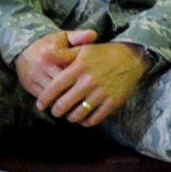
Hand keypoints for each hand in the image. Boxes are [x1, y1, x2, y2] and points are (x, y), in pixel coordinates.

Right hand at [14, 28, 97, 99]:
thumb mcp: (64, 37)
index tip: (92, 83)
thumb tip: (94, 34)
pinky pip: (44, 98)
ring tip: (78, 106)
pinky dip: (54, 103)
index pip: (70, 69)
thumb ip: (79, 37)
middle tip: (89, 99)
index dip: (81, 77)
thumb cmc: (49, 43)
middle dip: (74, 92)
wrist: (24, 46)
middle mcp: (41, 65)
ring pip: (52, 94)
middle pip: (62, 84)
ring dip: (65, 101)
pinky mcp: (29, 85)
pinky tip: (64, 106)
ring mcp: (34, 76)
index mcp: (51, 52)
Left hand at [35, 41, 150, 127]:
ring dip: (70, 118)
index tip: (39, 105)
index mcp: (78, 67)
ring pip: (78, 114)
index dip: (45, 99)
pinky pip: (95, 118)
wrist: (131, 58)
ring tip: (68, 116)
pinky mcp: (113, 102)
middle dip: (56, 111)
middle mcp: (88, 81)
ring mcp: (101, 93)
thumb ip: (63, 54)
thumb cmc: (102, 53)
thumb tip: (45, 55)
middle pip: (64, 104)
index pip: (55, 87)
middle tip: (54, 112)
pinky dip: (86, 122)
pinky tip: (83, 119)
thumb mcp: (82, 49)